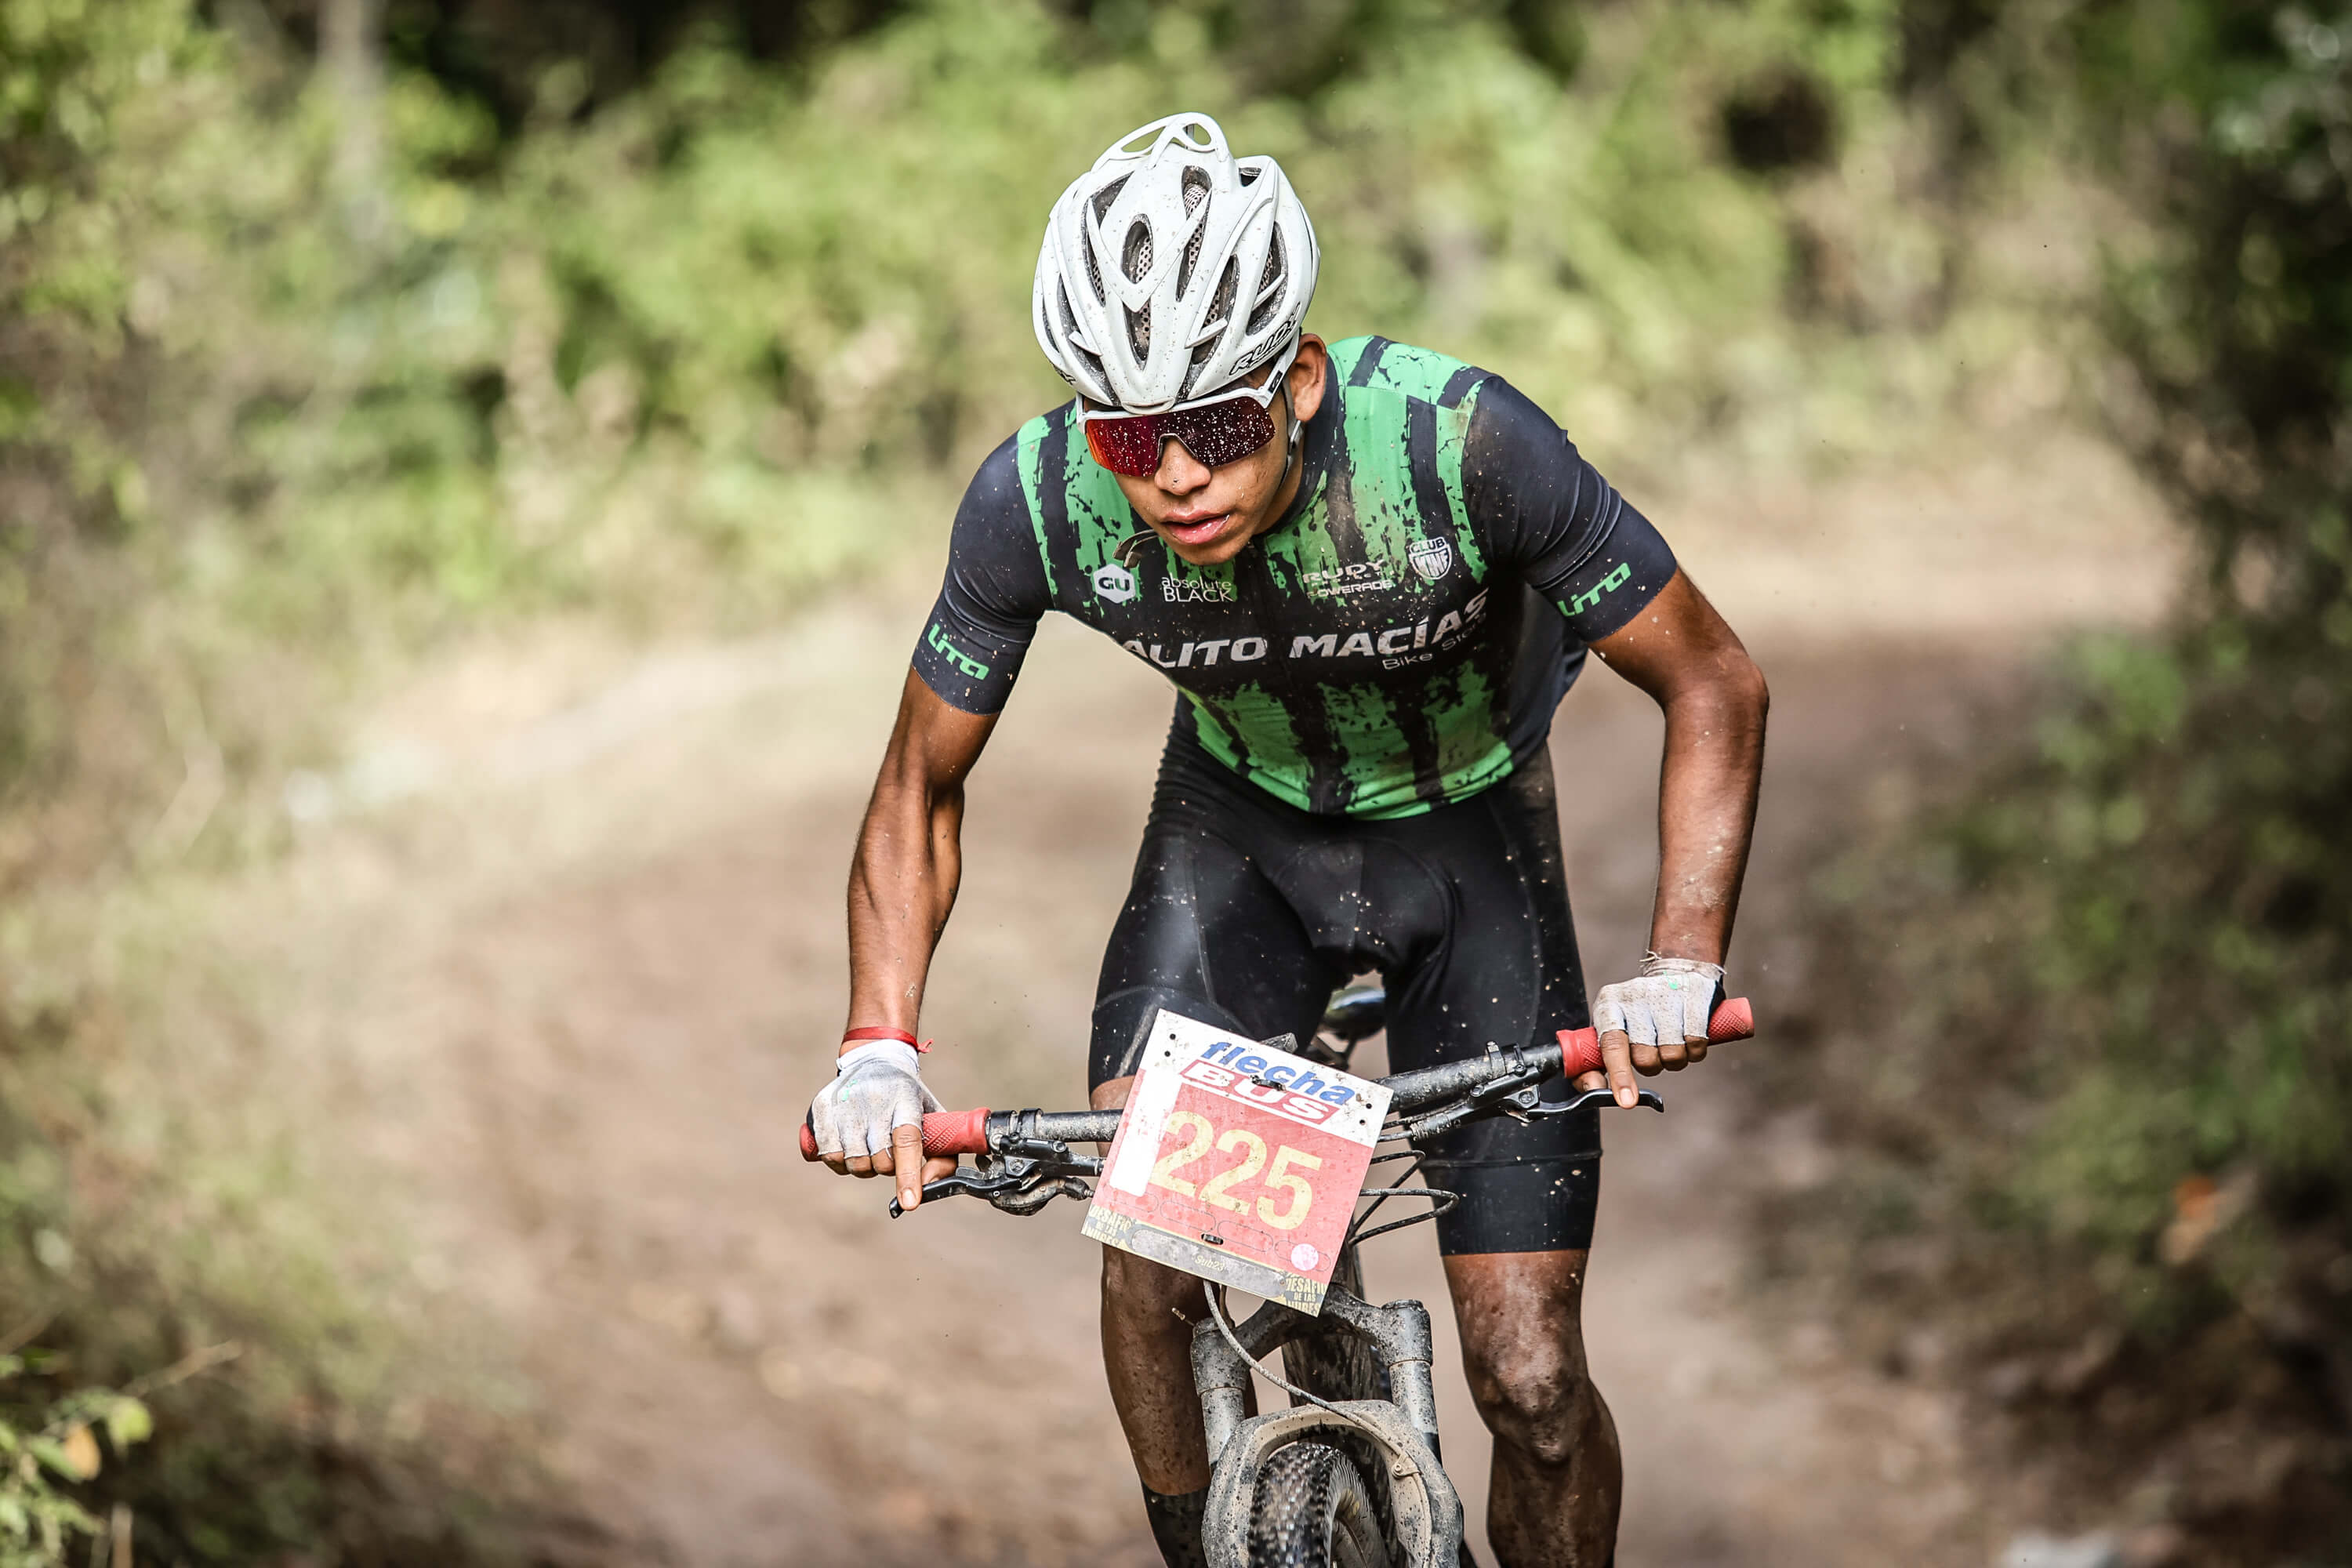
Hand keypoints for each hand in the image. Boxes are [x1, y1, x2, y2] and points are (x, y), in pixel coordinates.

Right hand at [809, 1040, 957, 1209]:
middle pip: (879, 1161)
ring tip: (868, 1144)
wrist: (874, 1060)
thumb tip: (922, 1189)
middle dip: (886, 1167)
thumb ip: (942, 1158)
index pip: (906, 1141)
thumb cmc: (909, 1099)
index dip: (908, 1174)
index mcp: (906, 1099)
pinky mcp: (821, 1108)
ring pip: (852, 1163)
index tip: (909, 1202)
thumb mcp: (935, 1118)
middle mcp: (873, 1099)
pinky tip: (848, 1143)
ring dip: (863, 1165)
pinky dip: (840, 1161)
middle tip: (888, 1149)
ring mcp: (844, 1102)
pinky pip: (829, 1156)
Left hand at [1575, 956, 1724, 1107]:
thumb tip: (1595, 1088)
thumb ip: (1594, 1065)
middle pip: (1645, 1056)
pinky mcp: (1694, 995)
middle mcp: (1635, 996)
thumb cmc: (1636, 1014)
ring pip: (1673, 1053)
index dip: (1620, 1075)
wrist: (1674, 973)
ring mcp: (1666, 993)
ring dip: (1674, 1059)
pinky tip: (1687, 1036)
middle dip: (1651, 1064)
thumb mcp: (1609, 1031)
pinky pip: (1696, 1042)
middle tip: (1651, 1050)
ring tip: (1670, 1041)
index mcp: (1609, 1004)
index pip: (1612, 1044)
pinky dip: (1694, 1051)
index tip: (1626, 1100)